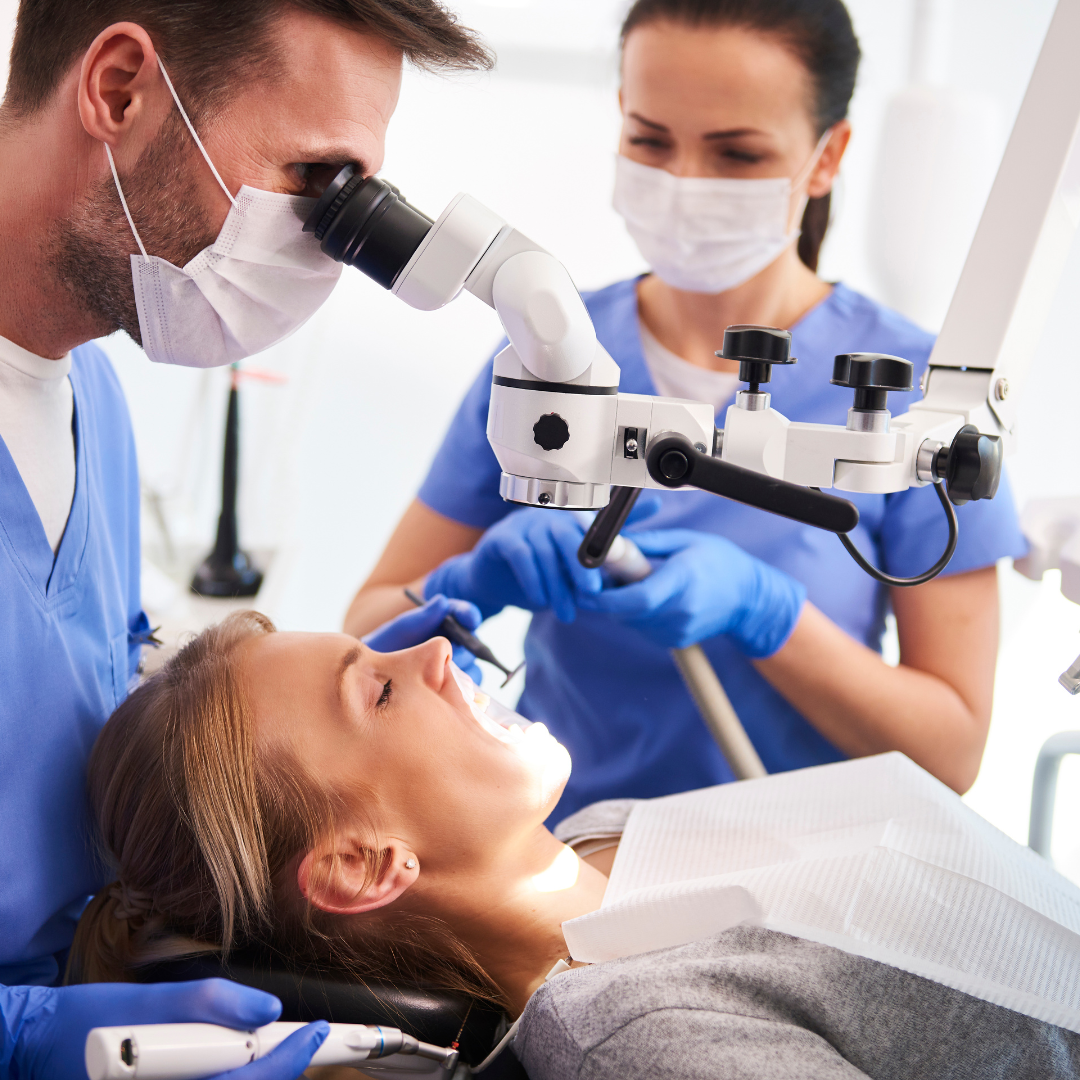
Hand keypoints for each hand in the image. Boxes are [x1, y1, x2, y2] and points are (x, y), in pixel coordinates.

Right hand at [13, 978, 326, 1079]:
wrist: (29, 1049)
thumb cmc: (81, 1025)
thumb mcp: (142, 1002)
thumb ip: (206, 1003)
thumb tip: (266, 1007)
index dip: (287, 1063)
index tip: (316, 1034)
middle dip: (276, 1073)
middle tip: (301, 1040)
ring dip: (255, 1078)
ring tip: (271, 1049)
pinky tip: (234, 1063)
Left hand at [362, 594, 483, 680]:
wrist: (373, 676)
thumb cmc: (386, 646)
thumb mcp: (401, 630)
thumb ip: (421, 618)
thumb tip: (442, 601)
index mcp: (445, 622)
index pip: (463, 614)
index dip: (468, 614)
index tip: (469, 618)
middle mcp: (455, 643)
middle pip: (471, 642)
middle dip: (467, 645)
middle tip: (459, 647)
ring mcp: (456, 666)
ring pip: (471, 666)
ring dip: (461, 668)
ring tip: (443, 673)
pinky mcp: (455, 689)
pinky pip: (466, 690)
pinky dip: (460, 690)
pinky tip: (446, 691)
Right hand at [423, 497, 662, 623]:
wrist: (493, 582)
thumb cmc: (541, 570)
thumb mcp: (575, 564)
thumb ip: (608, 546)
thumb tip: (650, 522)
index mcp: (570, 518)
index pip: (597, 519)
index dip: (616, 525)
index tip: (629, 546)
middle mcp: (548, 515)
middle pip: (570, 534)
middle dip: (584, 565)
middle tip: (594, 591)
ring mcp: (524, 524)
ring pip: (546, 551)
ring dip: (558, 585)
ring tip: (567, 612)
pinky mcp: (502, 539)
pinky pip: (522, 556)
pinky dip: (533, 581)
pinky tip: (540, 601)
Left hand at [577, 528, 806, 655]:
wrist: (749, 600)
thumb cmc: (720, 563)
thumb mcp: (687, 540)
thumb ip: (649, 542)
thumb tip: (614, 541)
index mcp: (684, 579)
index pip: (640, 597)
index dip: (608, 596)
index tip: (589, 586)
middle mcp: (681, 610)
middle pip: (628, 611)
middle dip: (607, 597)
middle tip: (604, 577)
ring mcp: (679, 630)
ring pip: (630, 620)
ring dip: (621, 604)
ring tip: (633, 582)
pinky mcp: (675, 641)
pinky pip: (642, 627)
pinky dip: (636, 613)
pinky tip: (649, 596)